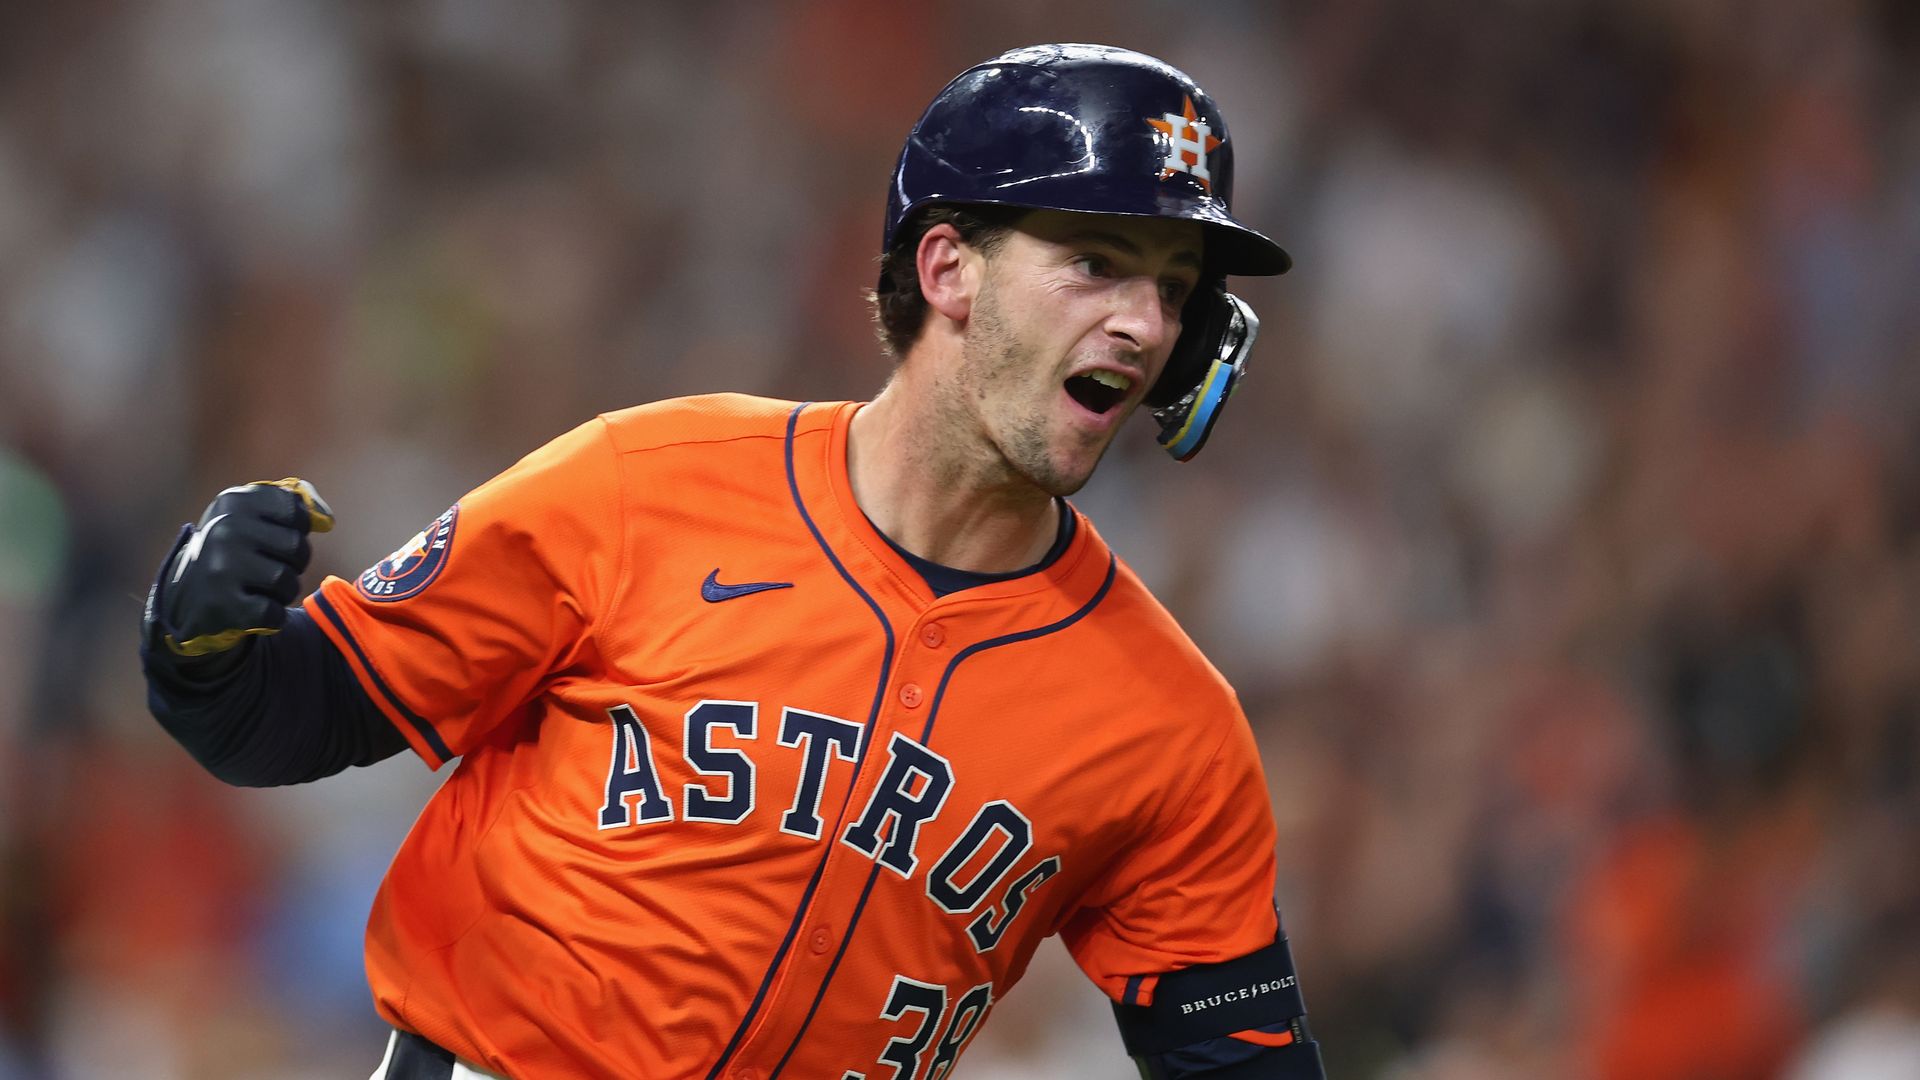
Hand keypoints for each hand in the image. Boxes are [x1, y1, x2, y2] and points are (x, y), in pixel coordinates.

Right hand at [144, 478, 335, 657]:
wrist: (185, 597)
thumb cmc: (234, 551)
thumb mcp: (251, 515)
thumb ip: (293, 506)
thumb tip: (326, 519)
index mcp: (234, 502)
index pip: (296, 511)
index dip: (295, 530)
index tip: (274, 538)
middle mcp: (224, 529)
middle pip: (296, 547)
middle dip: (293, 563)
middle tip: (268, 567)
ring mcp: (220, 568)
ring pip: (287, 582)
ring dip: (282, 591)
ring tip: (258, 588)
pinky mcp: (222, 606)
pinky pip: (274, 613)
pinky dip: (271, 617)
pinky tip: (251, 609)